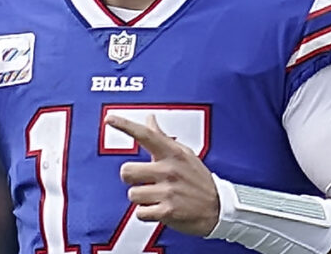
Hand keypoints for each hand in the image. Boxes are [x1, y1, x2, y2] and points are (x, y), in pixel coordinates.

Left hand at [105, 114, 219, 236]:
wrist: (220, 208)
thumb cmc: (198, 179)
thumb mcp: (184, 154)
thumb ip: (162, 137)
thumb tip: (150, 119)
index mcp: (172, 153)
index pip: (145, 135)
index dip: (125, 125)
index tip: (110, 118)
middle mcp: (169, 170)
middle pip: (126, 171)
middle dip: (130, 179)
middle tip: (143, 180)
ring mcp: (168, 191)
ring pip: (132, 194)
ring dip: (141, 198)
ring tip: (157, 196)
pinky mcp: (167, 211)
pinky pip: (140, 213)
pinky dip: (147, 213)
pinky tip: (160, 209)